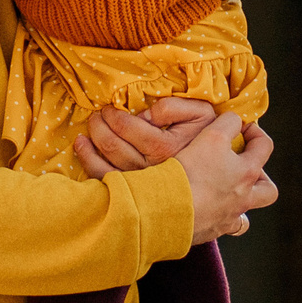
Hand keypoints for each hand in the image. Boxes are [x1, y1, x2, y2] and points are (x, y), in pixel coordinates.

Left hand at [70, 97, 220, 176]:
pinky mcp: (136, 195)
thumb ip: (174, 107)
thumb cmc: (206, 139)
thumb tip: (147, 114)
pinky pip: (104, 181)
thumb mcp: (201, 113)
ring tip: (90, 126)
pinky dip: (88, 162)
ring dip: (91, 141)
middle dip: (100, 125)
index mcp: (167, 148)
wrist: (220, 174)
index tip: (110, 107)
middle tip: (98, 115)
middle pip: (113, 145)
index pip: (129, 128)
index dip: (114, 115)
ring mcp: (142, 186)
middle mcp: (152, 169)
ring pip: (105, 164)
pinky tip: (82, 148)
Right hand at [174, 114, 277, 243]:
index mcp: (247, 173)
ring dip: (241, 203)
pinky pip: (221, 228)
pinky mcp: (211, 231)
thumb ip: (227, 124)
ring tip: (227, 192)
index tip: (240, 128)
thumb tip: (234, 121)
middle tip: (243, 167)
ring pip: (245, 215)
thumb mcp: (211, 136)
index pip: (265, 146)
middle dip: (260, 177)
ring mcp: (229, 217)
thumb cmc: (191, 172)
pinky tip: (206, 210)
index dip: (255, 132)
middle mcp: (244, 198)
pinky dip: (218, 219)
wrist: (167, 209)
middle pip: (268, 190)